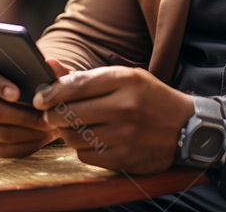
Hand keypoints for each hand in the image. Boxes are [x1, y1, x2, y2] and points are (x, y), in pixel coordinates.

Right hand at [0, 57, 69, 157]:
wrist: (32, 97)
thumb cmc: (33, 78)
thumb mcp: (41, 69)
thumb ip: (48, 66)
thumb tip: (51, 63)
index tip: (17, 94)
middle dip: (22, 116)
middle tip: (45, 117)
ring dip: (27, 132)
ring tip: (48, 127)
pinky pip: (4, 148)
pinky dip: (27, 144)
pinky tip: (44, 137)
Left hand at [33, 67, 193, 173]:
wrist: (186, 127)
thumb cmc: (149, 98)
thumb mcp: (126, 77)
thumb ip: (87, 77)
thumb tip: (48, 68)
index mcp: (125, 80)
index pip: (76, 85)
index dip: (51, 92)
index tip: (39, 98)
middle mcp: (125, 106)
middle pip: (70, 113)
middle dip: (54, 115)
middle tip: (52, 114)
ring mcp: (125, 134)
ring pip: (75, 137)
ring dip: (68, 133)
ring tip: (74, 127)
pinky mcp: (124, 158)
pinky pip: (86, 155)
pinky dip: (83, 149)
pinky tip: (93, 140)